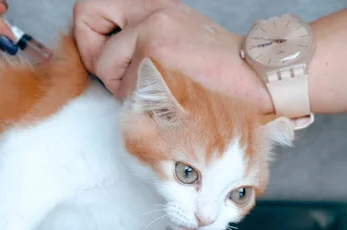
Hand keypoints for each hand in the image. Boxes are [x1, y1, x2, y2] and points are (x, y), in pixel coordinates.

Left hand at [73, 0, 273, 111]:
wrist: (259, 79)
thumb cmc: (221, 73)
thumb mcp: (179, 40)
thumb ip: (142, 41)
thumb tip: (106, 58)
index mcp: (156, 5)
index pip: (96, 6)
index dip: (90, 36)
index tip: (105, 58)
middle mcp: (151, 8)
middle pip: (86, 14)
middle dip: (90, 51)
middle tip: (112, 73)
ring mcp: (152, 29)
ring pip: (105, 65)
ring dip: (124, 88)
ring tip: (159, 92)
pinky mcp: (156, 54)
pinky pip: (125, 88)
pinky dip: (141, 102)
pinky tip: (169, 100)